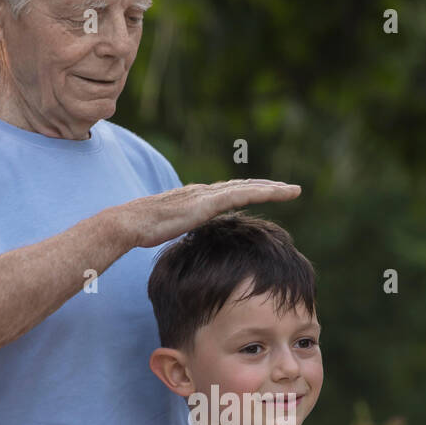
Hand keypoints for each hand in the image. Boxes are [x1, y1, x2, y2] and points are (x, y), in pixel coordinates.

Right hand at [114, 179, 301, 250]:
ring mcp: (207, 194)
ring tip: (294, 191)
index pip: (231, 193)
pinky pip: (241, 195)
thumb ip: (182, 229)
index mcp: (198, 198)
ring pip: (248, 188)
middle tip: (291, 189)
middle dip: (269, 186)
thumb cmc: (144, 230)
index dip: (252, 192)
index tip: (269, 194)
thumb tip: (185, 238)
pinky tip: (277, 193)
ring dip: (273, 188)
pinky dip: (261, 192)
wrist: (132, 222)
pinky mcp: (208, 202)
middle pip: (244, 186)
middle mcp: (206, 191)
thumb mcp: (170, 230)